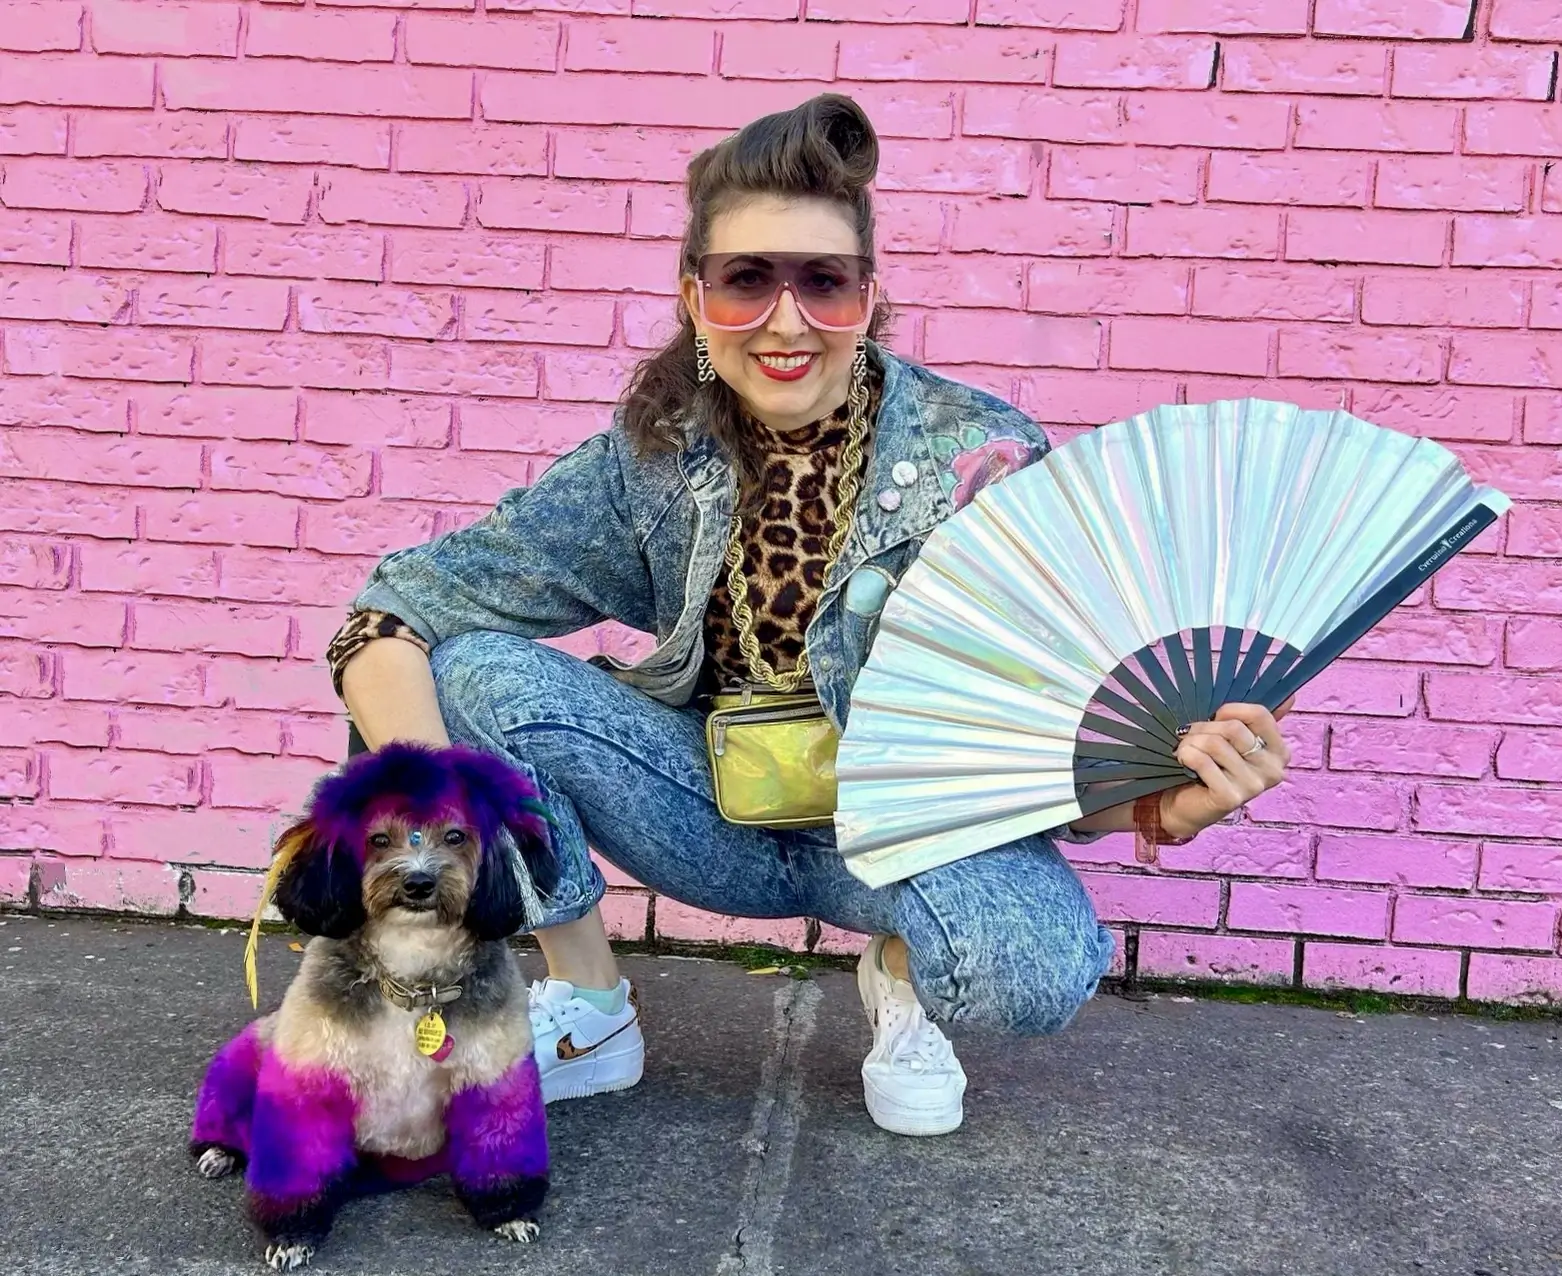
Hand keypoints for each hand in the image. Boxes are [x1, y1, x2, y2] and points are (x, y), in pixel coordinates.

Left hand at [1159, 698, 1294, 840]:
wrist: (1187, 805)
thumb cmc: (1211, 766)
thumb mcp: (1233, 739)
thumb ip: (1257, 719)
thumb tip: (1291, 695)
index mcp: (1279, 751)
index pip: (1259, 714)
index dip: (1230, 711)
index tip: (1215, 719)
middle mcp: (1273, 770)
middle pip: (1233, 728)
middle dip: (1204, 728)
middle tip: (1192, 737)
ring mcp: (1253, 786)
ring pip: (1214, 743)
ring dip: (1190, 743)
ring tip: (1187, 751)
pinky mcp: (1230, 798)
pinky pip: (1202, 760)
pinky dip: (1186, 756)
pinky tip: (1184, 762)